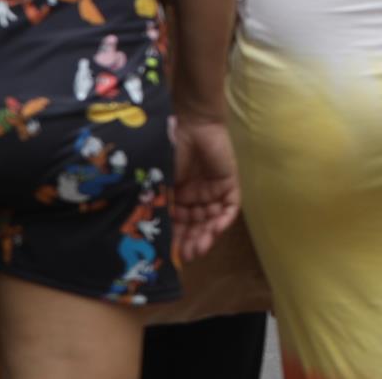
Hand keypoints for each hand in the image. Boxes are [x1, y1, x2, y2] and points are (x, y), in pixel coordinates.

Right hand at [169, 114, 239, 260]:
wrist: (188, 124)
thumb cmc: (166, 152)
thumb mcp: (157, 185)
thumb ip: (158, 206)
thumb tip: (151, 237)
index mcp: (174, 201)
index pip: (177, 229)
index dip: (175, 243)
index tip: (172, 256)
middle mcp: (193, 200)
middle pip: (196, 229)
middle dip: (193, 243)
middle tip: (189, 254)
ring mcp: (211, 193)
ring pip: (212, 221)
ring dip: (208, 235)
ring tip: (201, 246)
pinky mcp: (228, 184)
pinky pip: (230, 207)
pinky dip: (224, 219)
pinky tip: (217, 228)